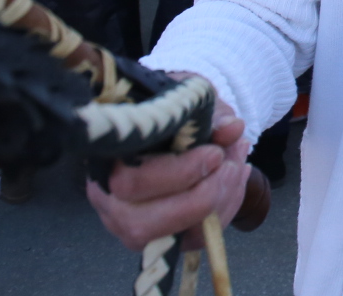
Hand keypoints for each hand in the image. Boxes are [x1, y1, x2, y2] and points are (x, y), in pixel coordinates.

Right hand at [87, 83, 249, 251]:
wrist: (174, 124)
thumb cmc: (171, 112)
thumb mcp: (189, 102)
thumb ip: (209, 114)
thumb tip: (232, 128)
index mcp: (104, 163)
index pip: (128, 183)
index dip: (177, 174)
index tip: (215, 153)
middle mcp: (109, 202)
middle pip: (141, 223)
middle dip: (200, 198)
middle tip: (229, 165)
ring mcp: (130, 225)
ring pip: (171, 238)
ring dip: (217, 205)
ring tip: (237, 166)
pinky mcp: (159, 239)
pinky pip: (194, 240)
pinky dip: (224, 211)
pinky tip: (236, 180)